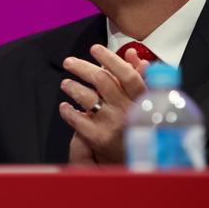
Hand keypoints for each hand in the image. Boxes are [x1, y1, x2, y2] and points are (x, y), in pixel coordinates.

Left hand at [59, 44, 149, 163]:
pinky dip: (67, 110)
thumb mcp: (144, 100)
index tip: (95, 49)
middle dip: (81, 67)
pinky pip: (77, 119)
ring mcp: (112, 124)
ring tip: (65, 83)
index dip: (110, 59)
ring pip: (86, 97)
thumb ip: (137, 75)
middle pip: (101, 80)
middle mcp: (127, 110)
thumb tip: (129, 52)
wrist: (135, 159)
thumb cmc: (137, 123)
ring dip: (72, 87)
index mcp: (142, 99)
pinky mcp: (98, 138)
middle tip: (69, 62)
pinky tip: (64, 106)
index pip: (127, 74)